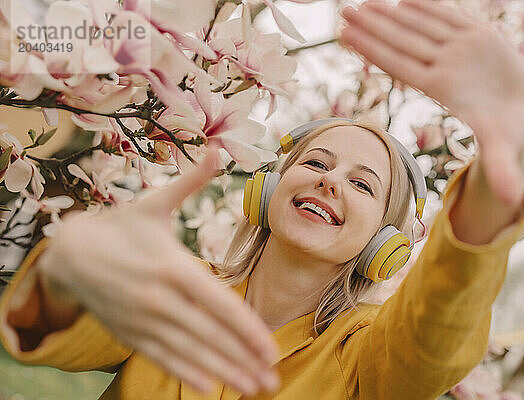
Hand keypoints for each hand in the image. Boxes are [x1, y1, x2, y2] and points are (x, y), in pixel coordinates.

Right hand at [36, 146, 279, 395]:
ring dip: (224, 371)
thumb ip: (190, 182)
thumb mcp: (153, 202)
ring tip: (252, 386)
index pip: (219, 303)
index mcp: (171, 266)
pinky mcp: (129, 332)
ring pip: (189, 351)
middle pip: (209, 334)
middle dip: (243, 358)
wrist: (66, 252)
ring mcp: (142, 319)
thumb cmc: (119, 226)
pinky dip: (186, 372)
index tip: (271, 348)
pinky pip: (162, 357)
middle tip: (273, 380)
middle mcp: (158, 298)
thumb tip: (215, 149)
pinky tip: (210, 385)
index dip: (246, 328)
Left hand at [340, 0, 523, 207]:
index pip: (399, 65)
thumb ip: (500, 167)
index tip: (345, 35)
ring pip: (418, 27)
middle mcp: (446, 65)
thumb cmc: (507, 134)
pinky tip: (405, 0)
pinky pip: (449, 17)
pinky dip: (428, 7)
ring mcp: (460, 49)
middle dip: (372, 26)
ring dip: (390, 15)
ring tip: (362, 4)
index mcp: (443, 88)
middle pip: (401, 42)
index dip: (372, 49)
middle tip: (343, 12)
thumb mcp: (504, 149)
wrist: (522, 115)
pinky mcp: (478, 36)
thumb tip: (507, 197)